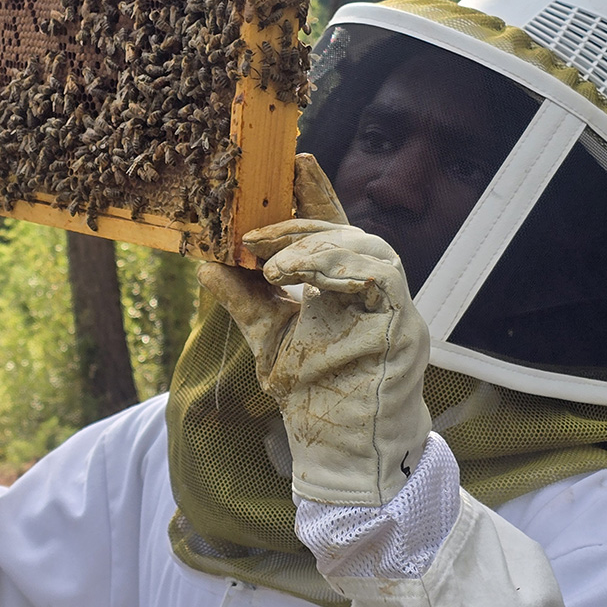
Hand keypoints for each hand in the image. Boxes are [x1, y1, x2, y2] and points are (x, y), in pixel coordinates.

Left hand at [197, 155, 430, 506]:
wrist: (343, 447)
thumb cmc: (314, 391)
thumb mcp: (267, 336)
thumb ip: (242, 298)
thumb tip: (205, 263)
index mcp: (342, 281)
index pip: (331, 225)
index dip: (314, 191)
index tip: (294, 160)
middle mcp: (371, 283)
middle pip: (342, 229)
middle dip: (296, 223)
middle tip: (251, 235)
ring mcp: (390, 299)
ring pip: (361, 245)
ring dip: (311, 247)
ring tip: (270, 265)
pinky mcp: (401, 317)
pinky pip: (375, 273)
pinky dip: (331, 266)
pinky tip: (295, 277)